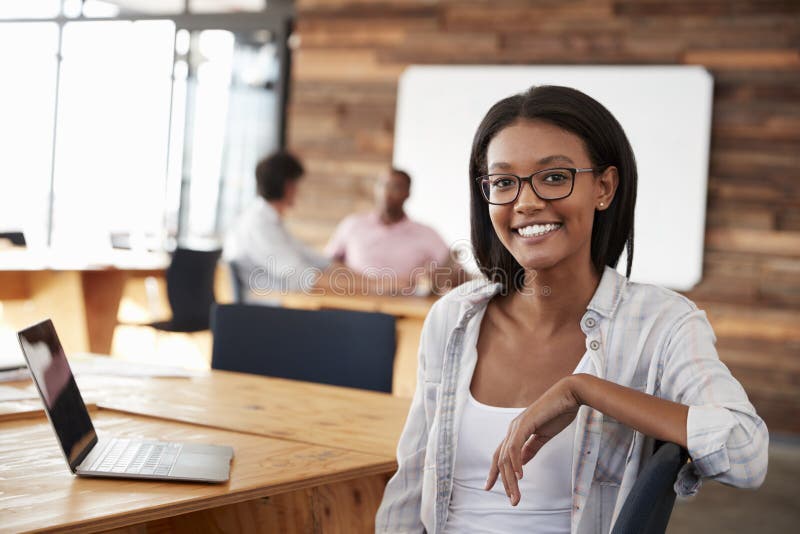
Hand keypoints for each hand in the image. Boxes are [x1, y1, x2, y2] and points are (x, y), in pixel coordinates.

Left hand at [484, 376, 579, 505]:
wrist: (569, 395)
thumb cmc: (558, 413)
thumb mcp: (542, 436)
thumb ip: (530, 449)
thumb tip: (520, 464)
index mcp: (516, 431)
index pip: (499, 455)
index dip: (493, 472)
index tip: (489, 487)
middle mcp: (512, 429)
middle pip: (500, 460)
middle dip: (504, 482)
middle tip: (512, 500)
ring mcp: (516, 425)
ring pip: (506, 457)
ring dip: (510, 479)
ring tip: (516, 495)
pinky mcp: (524, 423)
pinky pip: (515, 447)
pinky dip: (515, 463)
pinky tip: (520, 476)